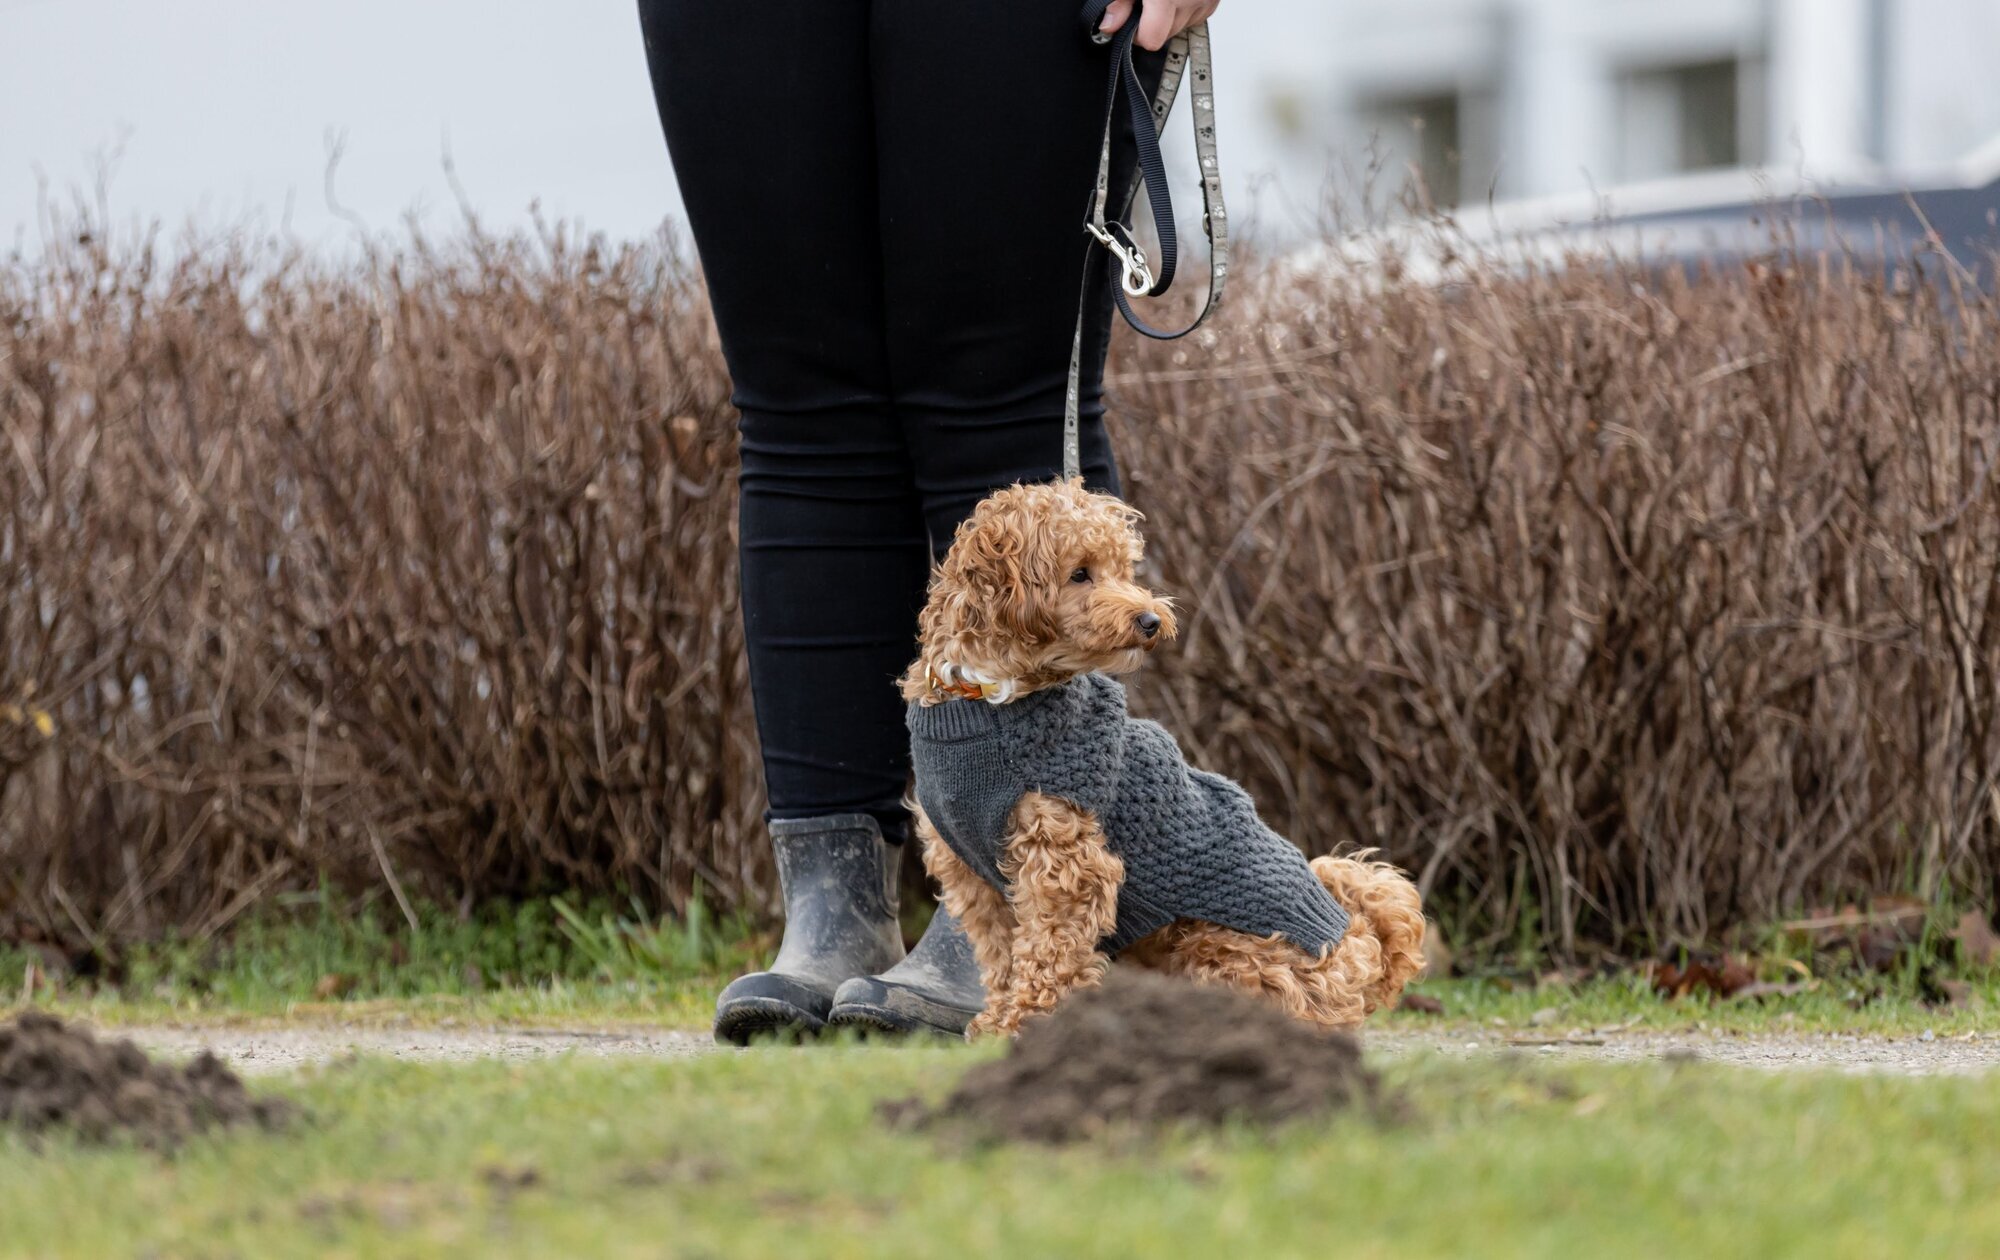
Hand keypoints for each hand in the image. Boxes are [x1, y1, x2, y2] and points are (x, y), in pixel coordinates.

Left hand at [1098, 0, 1218, 51]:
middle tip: (1147, 2)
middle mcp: (1191, 0)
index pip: (1151, 40)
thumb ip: (1119, 2)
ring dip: (1169, 17)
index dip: (1138, 35)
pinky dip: (1184, 10)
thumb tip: (1108, 27)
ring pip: (1179, 28)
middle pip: (1164, 36)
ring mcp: (1206, 1)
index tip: (1133, 22)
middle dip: (1152, 23)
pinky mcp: (1213, 1)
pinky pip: (1194, 17)